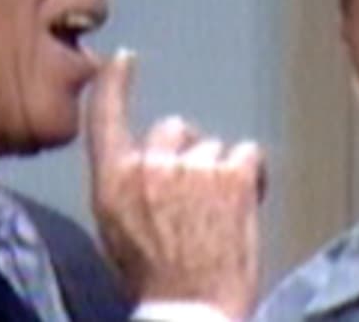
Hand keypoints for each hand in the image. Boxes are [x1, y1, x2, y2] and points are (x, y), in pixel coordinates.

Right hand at [85, 49, 263, 319]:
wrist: (190, 308)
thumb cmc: (154, 279)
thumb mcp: (117, 231)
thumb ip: (126, 188)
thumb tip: (142, 166)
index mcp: (113, 181)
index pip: (107, 117)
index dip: (116, 84)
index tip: (123, 60)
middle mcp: (150, 165)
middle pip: (174, 128)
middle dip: (187, 153)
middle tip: (195, 196)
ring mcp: (194, 167)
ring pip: (214, 147)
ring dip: (220, 172)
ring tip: (219, 215)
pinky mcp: (233, 175)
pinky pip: (248, 154)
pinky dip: (251, 175)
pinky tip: (245, 204)